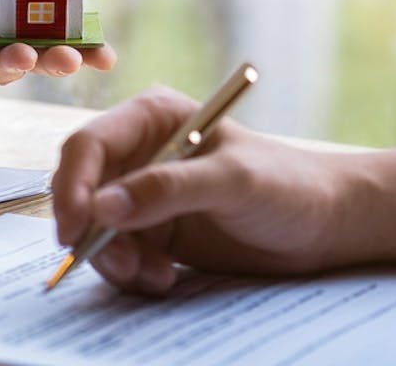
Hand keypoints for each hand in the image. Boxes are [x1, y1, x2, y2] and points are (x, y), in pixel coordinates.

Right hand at [51, 86, 351, 293]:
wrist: (322, 225)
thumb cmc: (287, 184)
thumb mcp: (231, 181)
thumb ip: (167, 189)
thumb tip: (102, 207)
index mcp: (151, 118)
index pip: (89, 146)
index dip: (73, 186)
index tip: (74, 228)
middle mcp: (138, 152)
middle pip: (82, 190)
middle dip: (92, 231)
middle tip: (120, 263)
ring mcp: (141, 193)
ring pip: (94, 228)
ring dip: (113, 257)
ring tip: (155, 275)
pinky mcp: (150, 229)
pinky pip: (116, 252)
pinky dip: (130, 271)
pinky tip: (164, 277)